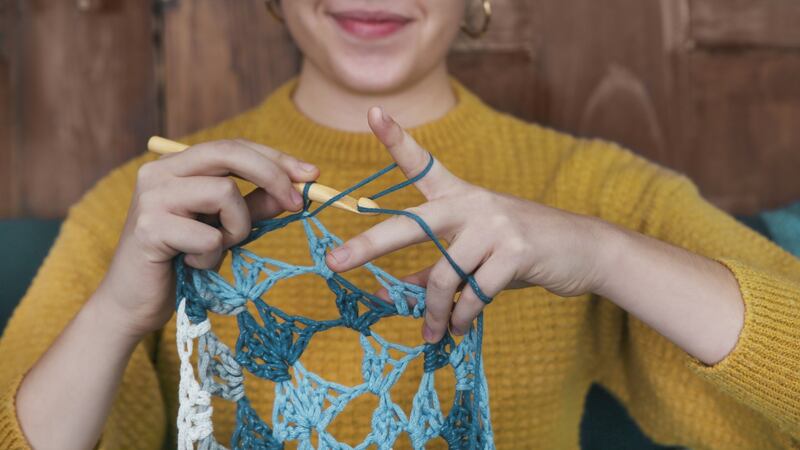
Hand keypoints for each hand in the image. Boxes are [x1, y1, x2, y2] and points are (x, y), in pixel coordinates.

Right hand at [95, 139, 318, 338]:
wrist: (134, 305)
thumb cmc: (183, 263)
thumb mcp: (226, 228)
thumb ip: (255, 205)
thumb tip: (295, 187)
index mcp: (178, 166)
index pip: (234, 147)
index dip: (275, 158)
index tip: (311, 174)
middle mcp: (160, 172)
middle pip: (229, 153)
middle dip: (272, 175)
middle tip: (297, 204)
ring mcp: (151, 197)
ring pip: (224, 193)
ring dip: (237, 229)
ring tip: (216, 250)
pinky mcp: (148, 228)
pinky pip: (209, 237)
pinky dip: (212, 257)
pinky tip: (191, 266)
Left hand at [326, 107, 610, 342]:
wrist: (582, 249)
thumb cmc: (519, 250)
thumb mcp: (476, 252)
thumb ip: (439, 265)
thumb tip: (404, 290)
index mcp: (459, 196)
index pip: (423, 163)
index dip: (397, 139)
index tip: (372, 113)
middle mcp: (472, 203)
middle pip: (412, 223)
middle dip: (370, 245)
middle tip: (334, 263)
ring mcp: (495, 225)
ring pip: (445, 274)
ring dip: (435, 311)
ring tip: (433, 332)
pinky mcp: (515, 251)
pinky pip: (475, 293)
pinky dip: (463, 317)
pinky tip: (460, 328)